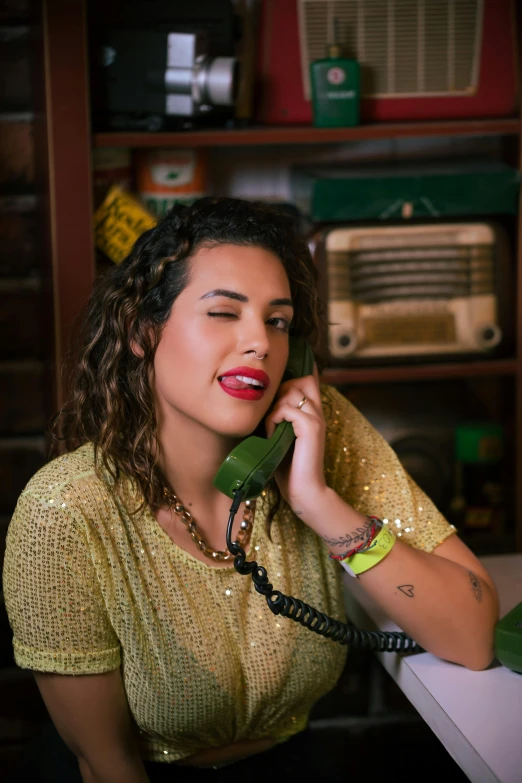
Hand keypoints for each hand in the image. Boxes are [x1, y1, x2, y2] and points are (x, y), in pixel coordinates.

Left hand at [264, 364, 328, 521]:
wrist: (304, 490)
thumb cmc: (289, 467)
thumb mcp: (282, 436)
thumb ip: (279, 417)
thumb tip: (260, 401)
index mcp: (313, 413)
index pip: (309, 379)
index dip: (295, 375)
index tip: (276, 386)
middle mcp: (317, 412)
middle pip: (300, 380)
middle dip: (279, 392)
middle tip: (271, 415)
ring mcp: (316, 419)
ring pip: (291, 393)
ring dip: (274, 408)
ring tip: (270, 428)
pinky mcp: (311, 427)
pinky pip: (286, 410)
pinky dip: (273, 421)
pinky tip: (272, 436)